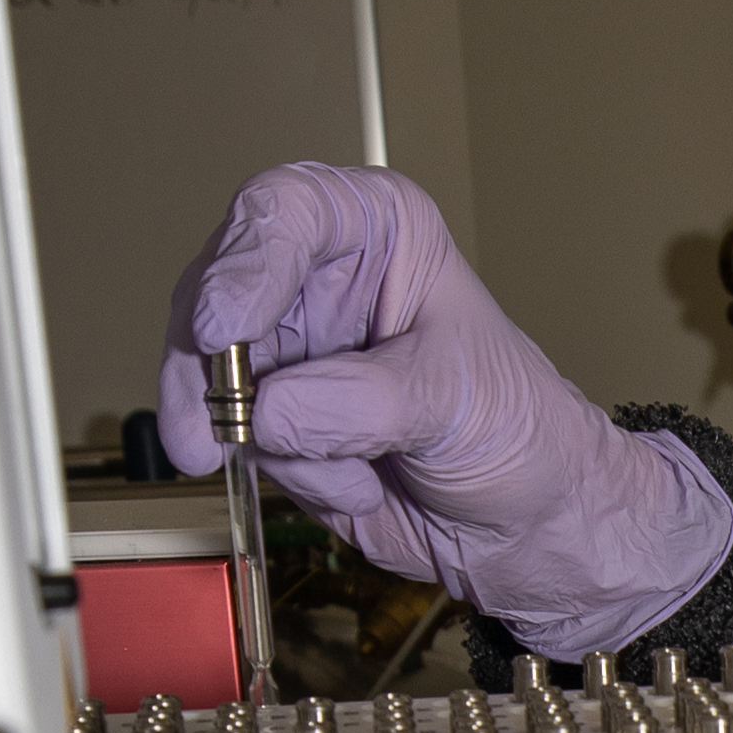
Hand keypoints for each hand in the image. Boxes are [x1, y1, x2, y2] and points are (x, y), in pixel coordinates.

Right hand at [156, 162, 732, 660]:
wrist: (523, 520)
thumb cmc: (514, 428)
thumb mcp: (452, 397)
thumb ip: (359, 401)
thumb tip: (268, 412)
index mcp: (376, 230)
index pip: (283, 212)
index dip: (243, 265)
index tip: (222, 329)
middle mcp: (317, 277)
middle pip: (215, 291)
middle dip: (214, 371)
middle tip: (219, 431)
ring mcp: (287, 349)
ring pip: (209, 376)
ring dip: (269, 442)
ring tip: (353, 474)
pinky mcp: (270, 416)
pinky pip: (234, 440)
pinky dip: (287, 475)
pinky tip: (358, 486)